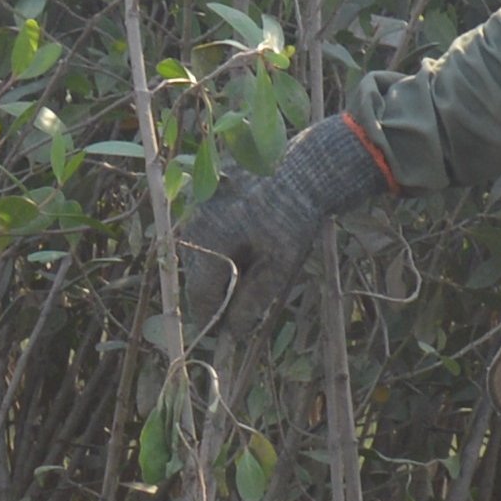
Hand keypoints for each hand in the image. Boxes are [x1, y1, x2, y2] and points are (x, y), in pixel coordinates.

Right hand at [169, 121, 391, 348]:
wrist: (306, 166)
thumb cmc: (293, 218)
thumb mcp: (278, 266)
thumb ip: (252, 301)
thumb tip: (234, 331)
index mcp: (207, 242)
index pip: (200, 293)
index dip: (211, 316)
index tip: (224, 333)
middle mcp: (194, 221)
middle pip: (198, 271)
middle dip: (217, 290)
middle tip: (240, 304)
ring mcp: (198, 202)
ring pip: (201, 248)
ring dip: (219, 264)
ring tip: (249, 267)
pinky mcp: (208, 189)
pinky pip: (207, 224)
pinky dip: (222, 239)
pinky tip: (247, 239)